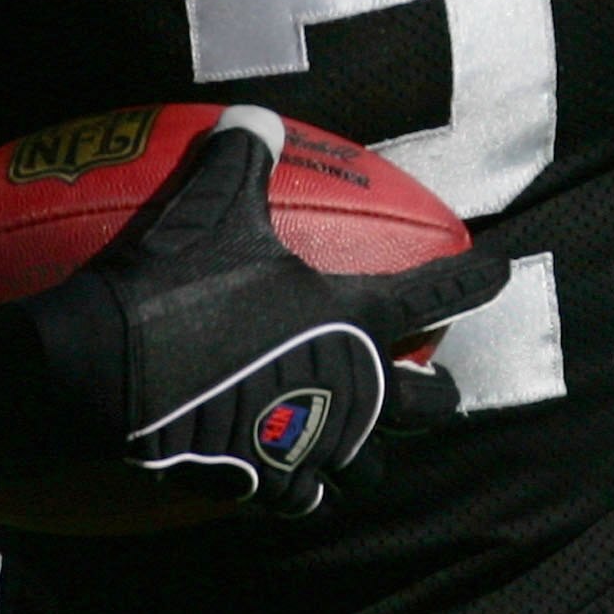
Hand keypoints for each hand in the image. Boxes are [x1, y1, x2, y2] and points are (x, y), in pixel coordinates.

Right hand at [36, 106, 510, 516]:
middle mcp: (351, 389)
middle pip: (424, 405)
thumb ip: (243, 155)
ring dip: (368, 452)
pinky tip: (291, 483)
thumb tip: (254, 115)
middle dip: (440, 395)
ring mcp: (310, 445)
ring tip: (361, 445)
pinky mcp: (264, 484)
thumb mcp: (214, 202)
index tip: (502, 271)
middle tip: (442, 387)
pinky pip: (302, 499)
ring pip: (366, 466)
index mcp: (356, 319)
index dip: (475, 280)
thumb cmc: (177, 281)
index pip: (437, 293)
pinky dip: (302, 490)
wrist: (111, 371)